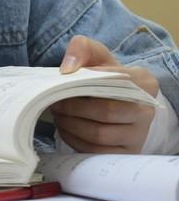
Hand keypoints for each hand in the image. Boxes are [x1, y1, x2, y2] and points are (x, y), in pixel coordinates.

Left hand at [54, 35, 158, 152]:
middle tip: (55, 102)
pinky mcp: (125, 152)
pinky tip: (66, 128)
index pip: (115, 82)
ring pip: (99, 134)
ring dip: (70, 125)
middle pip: (106, 112)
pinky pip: (95, 151)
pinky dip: (74, 140)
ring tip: (58, 114)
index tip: (65, 79)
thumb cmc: (103, 76)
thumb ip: (82, 48)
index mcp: (145, 83)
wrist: (113, 100)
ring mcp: (138, 135)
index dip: (86, 81)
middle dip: (72, 107)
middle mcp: (146, 111)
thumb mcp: (96, 55)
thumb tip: (68, 69)